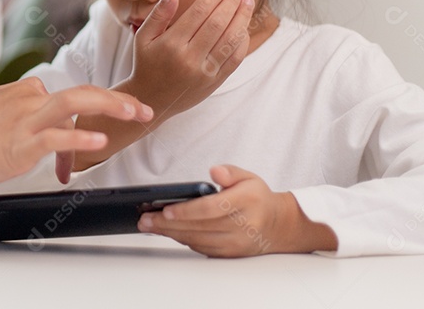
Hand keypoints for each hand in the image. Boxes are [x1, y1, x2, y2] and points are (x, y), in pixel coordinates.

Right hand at [0, 78, 152, 189]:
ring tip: (135, 115)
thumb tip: (44, 125)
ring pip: (74, 103)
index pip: (68, 98)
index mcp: (22, 92)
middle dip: (118, 100)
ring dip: (111, 107)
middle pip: (82, 91)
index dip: (91, 120)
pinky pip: (55, 137)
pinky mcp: (17, 143)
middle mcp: (26, 99)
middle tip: (143, 110)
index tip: (108, 133)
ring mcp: (22, 119)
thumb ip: (20, 113)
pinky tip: (99, 142)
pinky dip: (81, 138)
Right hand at [130, 0, 255, 124]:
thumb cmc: (146, 63)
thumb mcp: (143, 37)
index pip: (199, 11)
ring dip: (241, 18)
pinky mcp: (214, 82)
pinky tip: (244, 27)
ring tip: (246, 2)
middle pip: (217, 23)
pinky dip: (242, 41)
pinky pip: (234, 59)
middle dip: (231, 2)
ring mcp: (204, 72)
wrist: (152, 100)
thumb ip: (159, 14)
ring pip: (229, 40)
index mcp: (171, 44)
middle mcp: (189, 58)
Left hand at [139, 165, 337, 256]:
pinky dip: (182, 240)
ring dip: (171, 233)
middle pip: (199, 227)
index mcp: (246, 202)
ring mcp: (236, 243)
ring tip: (149, 225)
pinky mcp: (230, 254)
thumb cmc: (257, 198)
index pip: (212, 208)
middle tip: (146, 219)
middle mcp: (242, 226)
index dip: (186, 211)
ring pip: (197, 240)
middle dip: (168, 224)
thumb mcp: (248, 177)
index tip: (165, 209)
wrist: (277, 226)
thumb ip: (230, 172)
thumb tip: (214, 171)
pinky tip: (168, 231)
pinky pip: (201, 248)